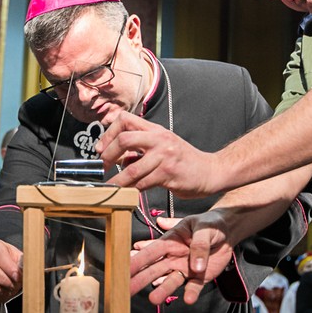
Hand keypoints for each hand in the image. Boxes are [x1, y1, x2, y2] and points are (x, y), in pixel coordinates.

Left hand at [96, 112, 215, 197]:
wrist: (210, 171)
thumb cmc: (184, 161)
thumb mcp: (162, 147)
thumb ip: (140, 149)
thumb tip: (116, 157)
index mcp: (155, 130)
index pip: (124, 120)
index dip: (108, 133)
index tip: (101, 148)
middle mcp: (159, 139)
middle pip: (124, 139)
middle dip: (108, 155)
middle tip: (102, 166)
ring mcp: (164, 156)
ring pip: (131, 168)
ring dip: (117, 180)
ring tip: (110, 187)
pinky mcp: (168, 174)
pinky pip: (143, 183)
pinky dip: (132, 189)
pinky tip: (128, 192)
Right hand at [130, 212, 234, 305]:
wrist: (227, 232)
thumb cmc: (211, 224)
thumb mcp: (204, 228)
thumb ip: (199, 245)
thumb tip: (195, 266)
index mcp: (170, 241)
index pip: (151, 252)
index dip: (137, 260)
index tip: (124, 268)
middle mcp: (174, 257)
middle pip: (155, 269)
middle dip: (141, 279)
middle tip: (128, 289)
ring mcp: (185, 268)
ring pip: (170, 281)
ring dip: (162, 290)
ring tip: (153, 299)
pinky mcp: (199, 277)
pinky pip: (193, 287)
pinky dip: (190, 294)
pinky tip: (187, 300)